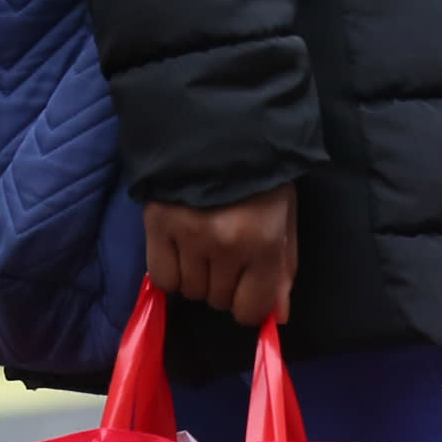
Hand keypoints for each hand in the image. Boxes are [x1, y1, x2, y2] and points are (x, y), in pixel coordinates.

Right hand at [144, 184, 297, 326]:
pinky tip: (180, 251)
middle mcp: (225, 245)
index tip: (246, 289)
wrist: (218, 125)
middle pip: (218, 300)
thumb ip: (282, 269)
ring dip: (197, 277)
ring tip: (203, 246)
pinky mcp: (158, 224)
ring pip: (190, 291)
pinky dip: (171, 272)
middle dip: (225, 285)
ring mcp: (189, 235)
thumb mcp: (284, 217)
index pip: (250, 309)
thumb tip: (276, 316)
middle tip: (226, 254)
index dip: (249, 305)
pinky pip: (162, 277)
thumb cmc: (261, 175)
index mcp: (263, 242)